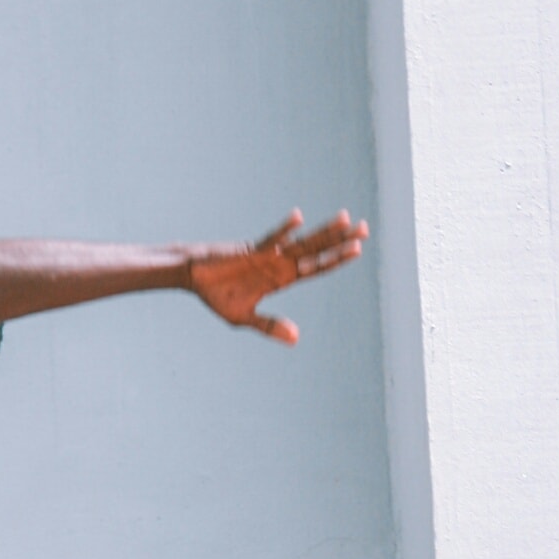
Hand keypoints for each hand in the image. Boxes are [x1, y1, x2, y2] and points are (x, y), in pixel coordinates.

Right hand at [185, 210, 368, 344]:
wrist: (193, 277)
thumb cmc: (217, 295)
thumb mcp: (244, 318)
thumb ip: (269, 326)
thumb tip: (296, 339)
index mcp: (281, 279)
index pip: (316, 268)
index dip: (336, 259)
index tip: (358, 250)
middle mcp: (279, 264)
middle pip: (316, 250)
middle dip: (340, 240)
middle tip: (365, 228)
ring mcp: (267, 255)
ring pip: (301, 242)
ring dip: (323, 232)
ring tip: (346, 219)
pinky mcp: (250, 250)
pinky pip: (270, 240)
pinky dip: (284, 231)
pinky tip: (299, 219)